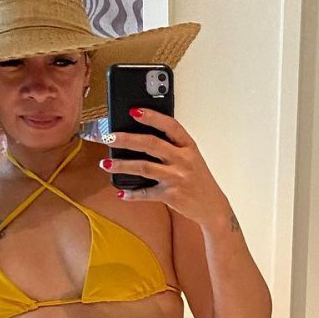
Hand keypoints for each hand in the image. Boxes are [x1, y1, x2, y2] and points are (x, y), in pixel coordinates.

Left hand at [99, 110, 226, 226]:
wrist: (212, 206)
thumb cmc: (198, 180)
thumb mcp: (192, 158)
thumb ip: (173, 147)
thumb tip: (141, 138)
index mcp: (189, 147)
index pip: (170, 126)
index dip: (152, 117)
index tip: (134, 111)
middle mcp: (183, 160)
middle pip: (151, 144)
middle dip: (127, 139)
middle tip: (110, 137)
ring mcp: (177, 178)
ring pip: (144, 167)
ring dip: (122, 165)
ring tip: (105, 164)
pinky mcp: (171, 195)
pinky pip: (147, 193)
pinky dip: (132, 194)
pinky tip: (121, 193)